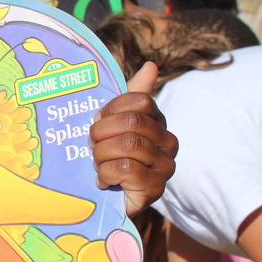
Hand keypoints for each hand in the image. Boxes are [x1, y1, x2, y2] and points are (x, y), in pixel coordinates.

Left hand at [89, 62, 177, 216]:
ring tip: (98, 164)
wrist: (104, 197)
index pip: (139, 100)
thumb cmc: (107, 153)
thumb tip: (151, 65)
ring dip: (101, 155)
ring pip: (127, 146)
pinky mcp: (155, 189)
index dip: (111, 109)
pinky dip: (105, 174)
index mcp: (158, 121)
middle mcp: (169, 142)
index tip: (98, 121)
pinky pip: (124, 169)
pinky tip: (104, 180)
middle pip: (132, 123)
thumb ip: (131, 93)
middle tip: (93, 145)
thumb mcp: (113, 121)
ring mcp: (165, 167)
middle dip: (101, 133)